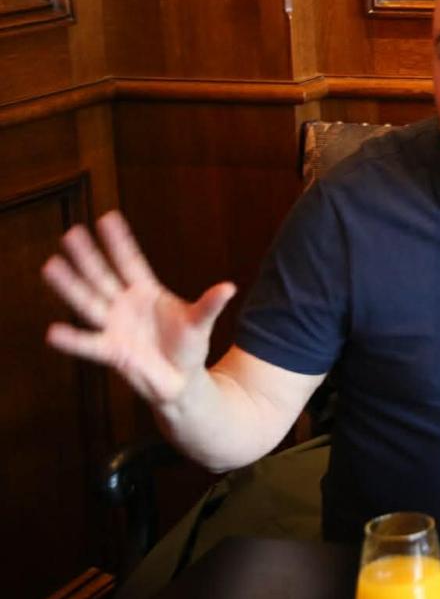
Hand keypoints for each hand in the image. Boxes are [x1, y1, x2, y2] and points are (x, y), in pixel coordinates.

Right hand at [41, 211, 235, 408]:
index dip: (120, 241)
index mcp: (146, 292)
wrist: (182, 380)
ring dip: (71, 286)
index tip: (107, 217)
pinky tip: (53, 331)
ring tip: (51, 266)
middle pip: (103, 276)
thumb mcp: (201, 322)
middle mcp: (125, 305)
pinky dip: (73, 339)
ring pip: (89, 302)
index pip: (130, 261)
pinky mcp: (112, 351)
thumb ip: (210, 305)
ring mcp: (115, 326)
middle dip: (88, 255)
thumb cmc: (189, 346)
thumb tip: (230, 287)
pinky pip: (89, 343)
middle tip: (71, 232)